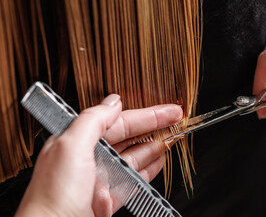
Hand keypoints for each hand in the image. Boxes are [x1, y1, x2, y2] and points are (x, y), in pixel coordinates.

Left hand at [15, 94, 182, 216]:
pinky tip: (159, 162)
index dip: (146, 115)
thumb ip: (93, 120)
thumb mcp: (70, 146)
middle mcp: (89, 158)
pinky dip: (148, 171)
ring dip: (155, 148)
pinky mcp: (107, 200)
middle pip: (129, 137)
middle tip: (177, 120)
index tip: (167, 111)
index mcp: (78, 141)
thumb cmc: (53, 195)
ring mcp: (100, 180)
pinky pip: (133, 182)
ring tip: (173, 138)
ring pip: (134, 158)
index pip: (119, 122)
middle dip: (155, 128)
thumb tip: (113, 101)